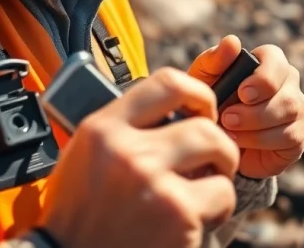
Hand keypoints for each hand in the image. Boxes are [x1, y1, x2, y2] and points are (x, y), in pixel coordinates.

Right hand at [39, 68, 239, 247]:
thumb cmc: (79, 216)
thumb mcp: (86, 157)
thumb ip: (123, 129)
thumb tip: (172, 111)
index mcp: (102, 129)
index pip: (167, 82)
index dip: (198, 93)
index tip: (204, 110)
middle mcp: (127, 151)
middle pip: (204, 123)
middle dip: (218, 142)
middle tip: (213, 160)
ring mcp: (154, 182)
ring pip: (220, 153)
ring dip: (221, 173)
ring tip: (205, 190)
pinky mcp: (177, 214)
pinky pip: (223, 194)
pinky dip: (218, 208)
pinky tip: (195, 220)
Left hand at [189, 35, 303, 178]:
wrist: (216, 143)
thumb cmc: (211, 104)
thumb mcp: (203, 82)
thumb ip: (213, 60)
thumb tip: (233, 41)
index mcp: (268, 64)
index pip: (276, 58)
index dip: (264, 76)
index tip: (242, 93)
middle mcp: (288, 84)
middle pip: (286, 92)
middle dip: (256, 109)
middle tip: (228, 117)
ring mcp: (296, 110)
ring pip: (288, 114)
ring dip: (255, 125)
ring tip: (228, 130)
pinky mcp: (297, 136)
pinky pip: (289, 137)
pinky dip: (261, 141)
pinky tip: (240, 144)